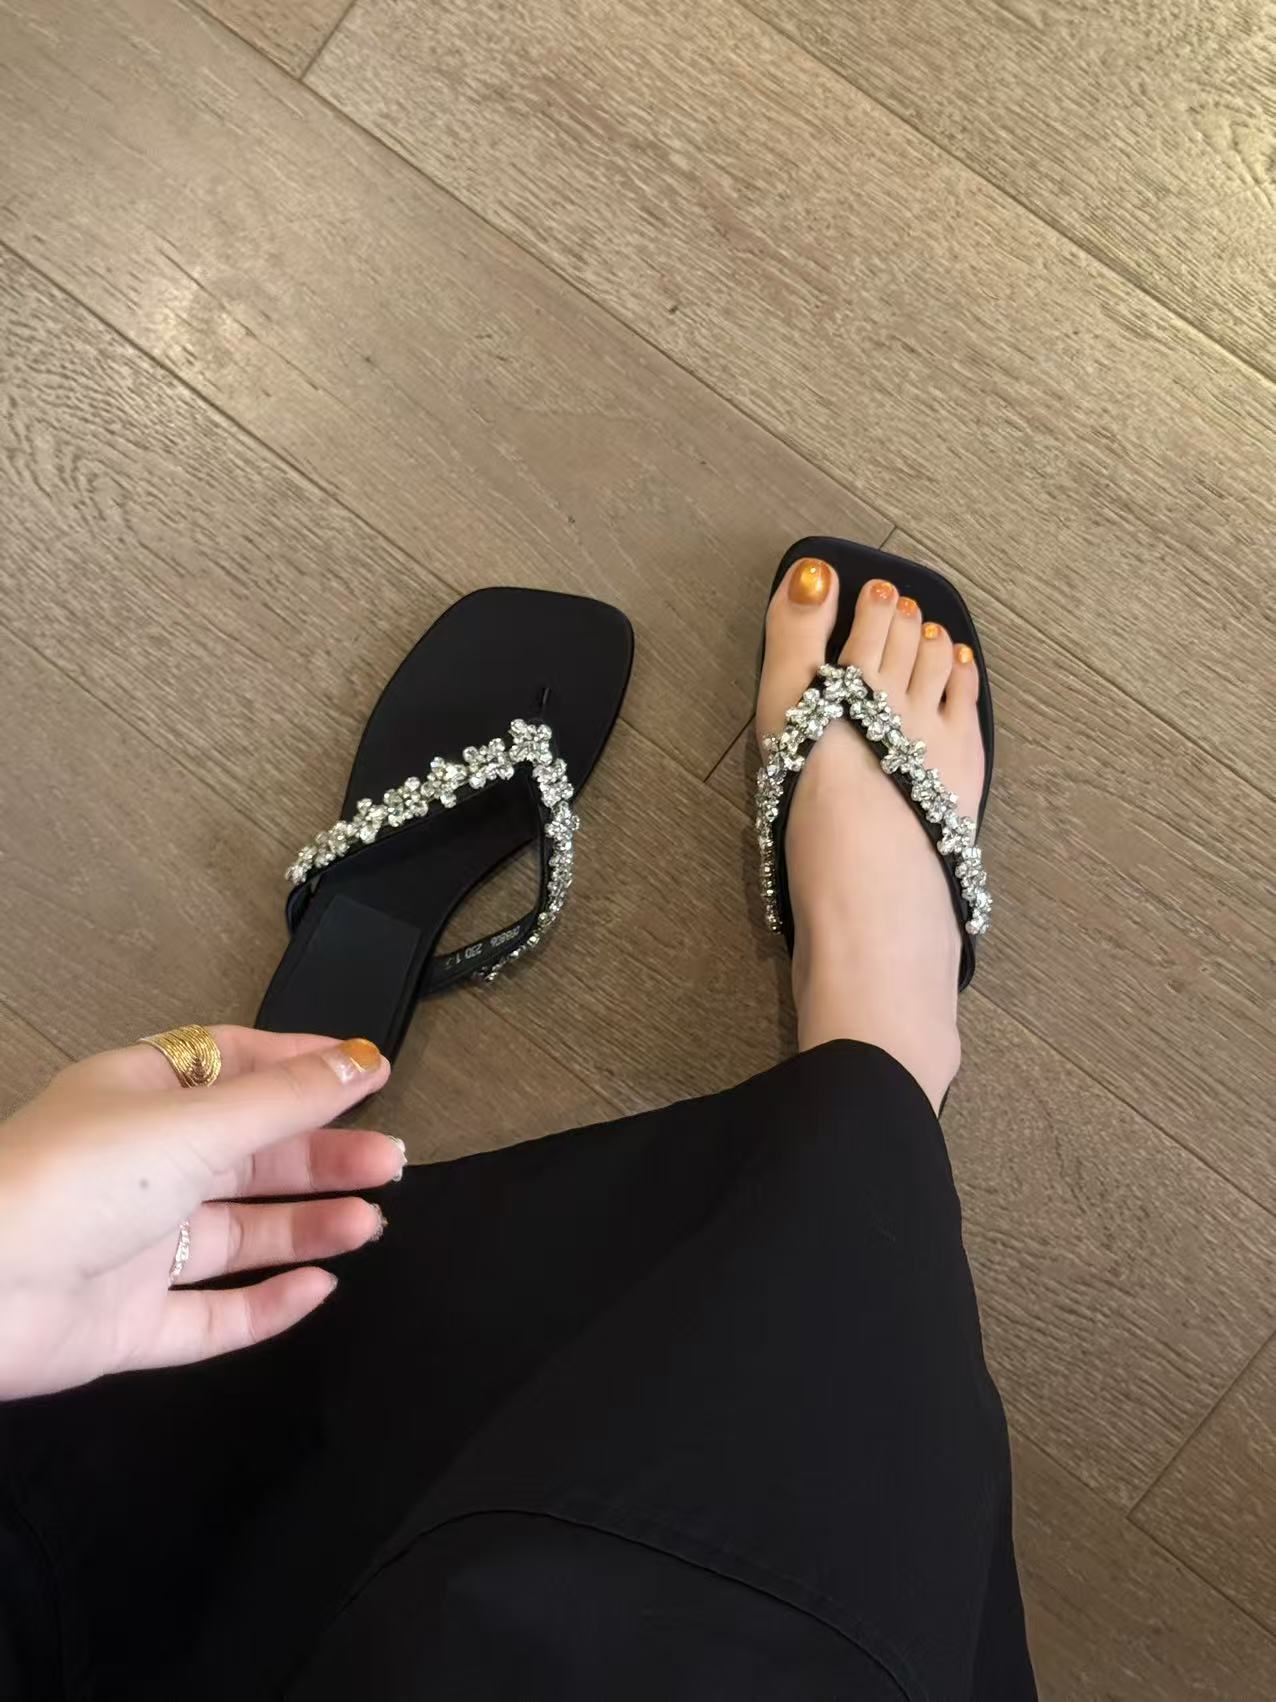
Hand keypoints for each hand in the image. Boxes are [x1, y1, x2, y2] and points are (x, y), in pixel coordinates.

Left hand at [0, 1027, 401, 1398]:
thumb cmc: (74, 1182)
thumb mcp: (194, 1125)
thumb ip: (286, 1101)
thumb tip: (362, 1063)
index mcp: (141, 1097)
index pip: (236, 1067)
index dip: (304, 1068)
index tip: (371, 1074)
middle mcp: (140, 1165)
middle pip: (249, 1155)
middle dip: (321, 1156)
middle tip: (390, 1162)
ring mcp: (134, 1246)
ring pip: (238, 1235)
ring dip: (306, 1227)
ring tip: (370, 1222)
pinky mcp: (129, 1321)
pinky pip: (212, 1315)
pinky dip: (266, 1306)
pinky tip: (318, 1290)